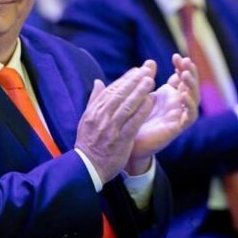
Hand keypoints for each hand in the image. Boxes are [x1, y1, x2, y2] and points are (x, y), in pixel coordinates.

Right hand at [75, 62, 155, 183]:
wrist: (88, 167)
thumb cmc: (89, 142)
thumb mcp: (86, 119)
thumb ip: (94, 100)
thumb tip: (98, 82)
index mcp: (94, 111)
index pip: (111, 90)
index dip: (125, 79)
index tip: (136, 70)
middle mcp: (101, 117)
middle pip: (120, 94)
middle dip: (134, 81)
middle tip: (147, 70)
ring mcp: (111, 128)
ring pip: (127, 106)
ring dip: (139, 92)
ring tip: (150, 81)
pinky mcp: (120, 140)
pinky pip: (133, 122)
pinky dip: (141, 111)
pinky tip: (150, 101)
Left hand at [126, 54, 199, 174]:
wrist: (128, 144)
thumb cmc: (134, 119)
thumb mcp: (140, 96)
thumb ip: (146, 81)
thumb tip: (149, 63)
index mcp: (169, 95)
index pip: (181, 77)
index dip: (181, 66)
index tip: (176, 56)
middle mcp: (176, 104)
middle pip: (191, 85)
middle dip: (190, 72)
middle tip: (185, 61)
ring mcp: (178, 116)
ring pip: (194, 99)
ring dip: (192, 86)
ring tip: (185, 74)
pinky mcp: (177, 128)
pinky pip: (189, 116)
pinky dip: (189, 105)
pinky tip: (183, 95)